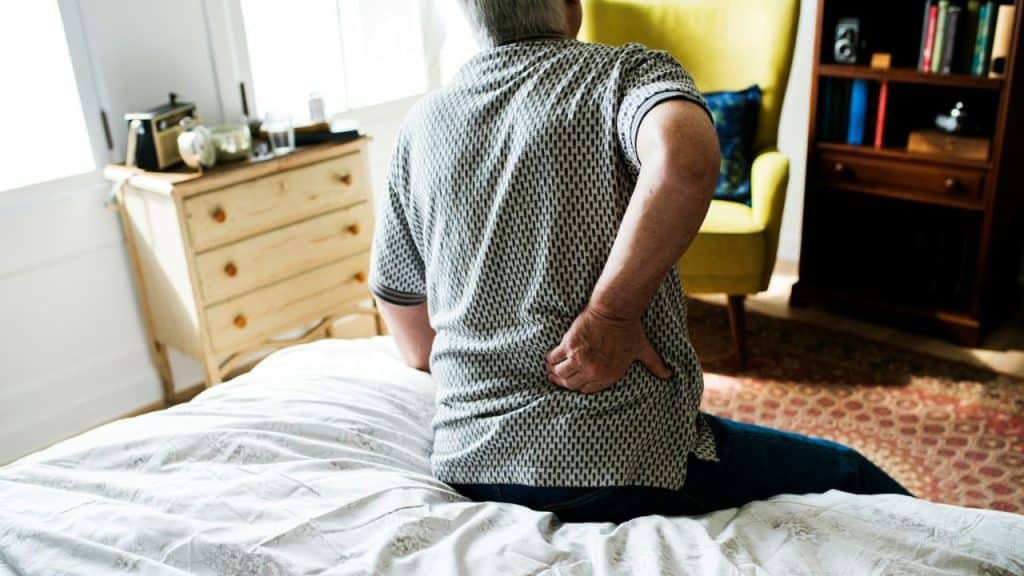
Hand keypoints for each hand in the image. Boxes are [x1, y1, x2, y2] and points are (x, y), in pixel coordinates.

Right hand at [545, 306, 671, 393]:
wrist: (615, 311)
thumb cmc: (630, 330)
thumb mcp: (643, 350)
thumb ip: (654, 364)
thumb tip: (669, 375)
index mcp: (608, 376)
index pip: (586, 390)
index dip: (577, 387)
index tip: (571, 383)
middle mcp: (593, 371)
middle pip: (571, 384)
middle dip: (563, 382)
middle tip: (557, 378)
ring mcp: (580, 359)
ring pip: (561, 373)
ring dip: (554, 373)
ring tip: (551, 370)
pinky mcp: (569, 346)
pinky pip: (554, 359)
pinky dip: (550, 360)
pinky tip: (549, 360)